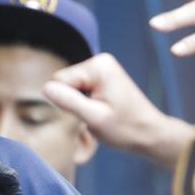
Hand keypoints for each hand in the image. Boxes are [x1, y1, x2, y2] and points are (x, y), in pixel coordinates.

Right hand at [42, 53, 192, 169]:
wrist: (150, 133)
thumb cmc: (125, 129)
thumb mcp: (94, 118)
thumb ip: (68, 101)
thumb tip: (45, 88)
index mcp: (98, 66)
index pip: (59, 80)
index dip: (66, 102)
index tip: (89, 113)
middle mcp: (99, 61)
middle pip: (63, 82)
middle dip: (73, 102)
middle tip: (95, 115)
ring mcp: (101, 68)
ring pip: (69, 87)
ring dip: (79, 104)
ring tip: (100, 114)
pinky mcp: (101, 77)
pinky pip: (78, 89)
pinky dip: (85, 103)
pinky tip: (102, 110)